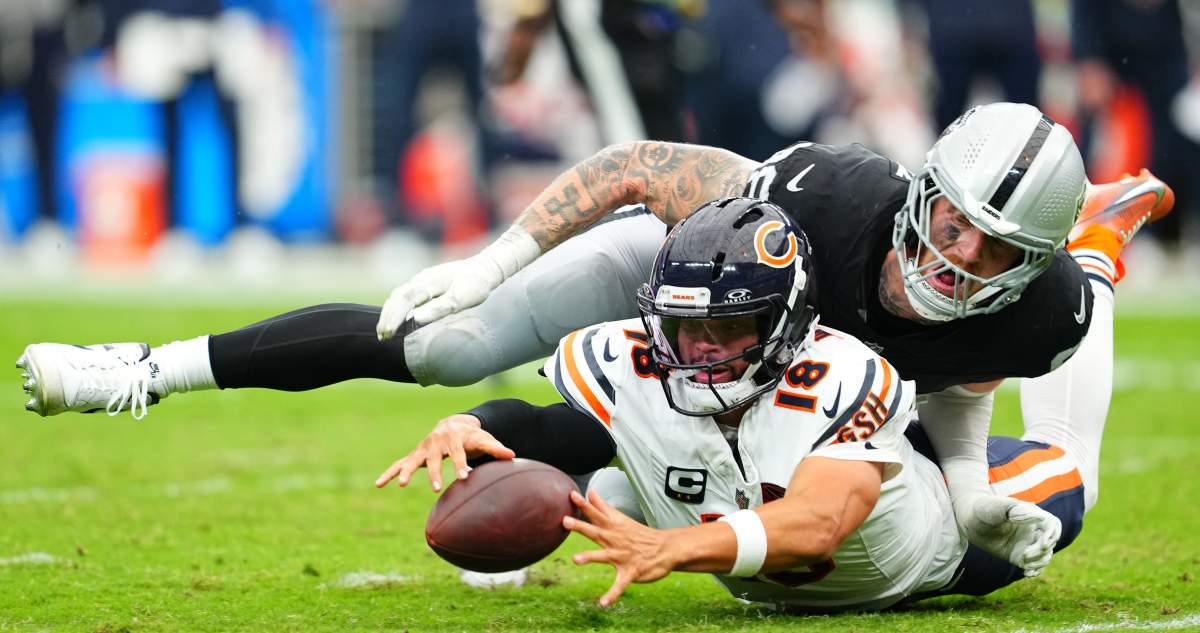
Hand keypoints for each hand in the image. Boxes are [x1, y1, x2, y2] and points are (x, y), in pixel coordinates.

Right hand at [374, 414, 514, 490]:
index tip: (465, 476)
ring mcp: (423, 449)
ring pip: (412, 461)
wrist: (454, 424)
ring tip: (400, 484)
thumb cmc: (473, 436)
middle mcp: (436, 442)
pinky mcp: (415, 455)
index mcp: (454, 438)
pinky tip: (378, 484)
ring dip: (406, 472)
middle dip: (435, 472)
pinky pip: (399, 464)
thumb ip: (496, 448)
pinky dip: (389, 473)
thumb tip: (512, 455)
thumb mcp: (485, 440)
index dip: (461, 464)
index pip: (459, 453)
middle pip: (435, 458)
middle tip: (437, 488)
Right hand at [377, 226, 539, 340]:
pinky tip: (397, 319)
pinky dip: (397, 308)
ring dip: (390, 313)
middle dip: (387, 318)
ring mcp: (423, 280)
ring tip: (385, 332)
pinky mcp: (427, 283)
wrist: (487, 267)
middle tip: (381, 337)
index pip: (403, 301)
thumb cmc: (477, 284)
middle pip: (397, 298)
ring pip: (399, 296)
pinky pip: (406, 295)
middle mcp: (422, 279)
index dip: (393, 317)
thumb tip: (416, 319)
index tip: (386, 333)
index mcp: (428, 282)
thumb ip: (440, 308)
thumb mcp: (462, 299)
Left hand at [563, 489, 675, 606]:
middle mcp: (616, 540)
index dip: (584, 505)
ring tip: (575, 559)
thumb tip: (590, 492)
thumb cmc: (639, 534)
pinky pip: (620, 584)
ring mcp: (623, 556)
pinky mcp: (631, 572)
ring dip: (590, 557)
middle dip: (581, 526)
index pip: (597, 513)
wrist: (666, 549)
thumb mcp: (621, 519)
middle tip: (565, 521)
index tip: (571, 495)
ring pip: (604, 556)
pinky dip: (612, 594)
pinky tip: (603, 603)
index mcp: (613, 528)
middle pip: (596, 531)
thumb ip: (603, 507)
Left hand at [958, 493, 1061, 576]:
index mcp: (1032, 515)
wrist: (970, 521)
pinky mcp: (1020, 555)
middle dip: (1041, 551)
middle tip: (1024, 555)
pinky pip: (1035, 565)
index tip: (1043, 543)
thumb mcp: (996, 507)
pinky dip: (1035, 571)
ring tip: (1023, 562)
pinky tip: (1027, 574)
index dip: (1053, 535)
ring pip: (1045, 555)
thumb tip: (1040, 516)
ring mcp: (1027, 543)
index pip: (1054, 525)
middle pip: (1050, 543)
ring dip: (1039, 562)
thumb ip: (1015, 509)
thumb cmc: (984, 509)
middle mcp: (1033, 529)